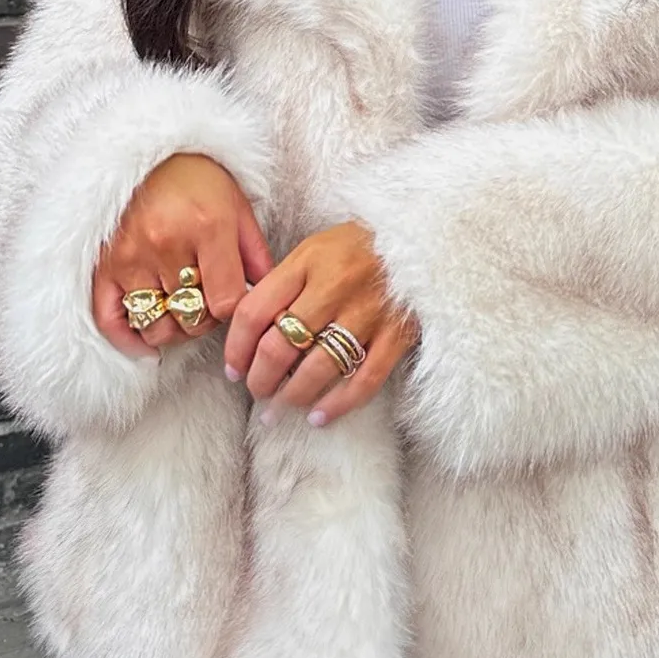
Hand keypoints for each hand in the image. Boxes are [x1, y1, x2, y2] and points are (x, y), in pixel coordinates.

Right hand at [91, 154, 272, 358]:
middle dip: (205, 321)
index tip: (231, 301)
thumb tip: (267, 298)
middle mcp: (166, 244)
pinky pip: (110, 320)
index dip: (234, 313)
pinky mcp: (102, 265)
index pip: (225, 303)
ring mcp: (130, 257)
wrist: (145, 148)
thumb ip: (255, 254)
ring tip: (180, 314)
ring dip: (173, 330)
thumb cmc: (197, 177)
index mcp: (207, 228)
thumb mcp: (237, 206)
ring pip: (157, 325)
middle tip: (206, 304)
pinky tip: (147, 342)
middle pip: (192, 318)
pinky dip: (130, 340)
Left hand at [223, 220, 418, 426]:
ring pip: (317, 368)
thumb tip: (250, 328)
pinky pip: (364, 380)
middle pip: (280, 345)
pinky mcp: (397, 334)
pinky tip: (318, 417)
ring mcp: (367, 312)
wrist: (424, 240)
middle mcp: (334, 287)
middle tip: (256, 391)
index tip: (233, 368)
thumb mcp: (316, 248)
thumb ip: (285, 282)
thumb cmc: (360, 246)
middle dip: (260, 378)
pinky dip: (338, 404)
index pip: (255, 312)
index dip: (236, 347)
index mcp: (308, 262)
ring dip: (291, 396)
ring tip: (279, 407)